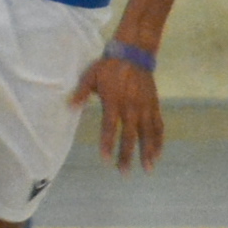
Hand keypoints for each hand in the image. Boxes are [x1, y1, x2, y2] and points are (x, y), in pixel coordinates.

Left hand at [71, 52, 165, 170]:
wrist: (134, 54)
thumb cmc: (109, 67)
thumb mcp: (90, 77)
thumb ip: (80, 93)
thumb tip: (69, 107)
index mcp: (114, 102)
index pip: (110, 128)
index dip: (108, 144)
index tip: (106, 160)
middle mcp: (131, 107)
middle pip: (130, 136)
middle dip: (128, 155)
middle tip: (125, 173)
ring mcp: (145, 107)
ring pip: (148, 134)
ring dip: (148, 152)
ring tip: (148, 168)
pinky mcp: (154, 105)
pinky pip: (158, 126)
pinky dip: (159, 140)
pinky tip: (158, 153)